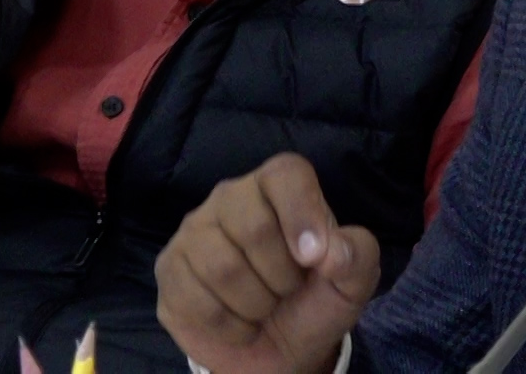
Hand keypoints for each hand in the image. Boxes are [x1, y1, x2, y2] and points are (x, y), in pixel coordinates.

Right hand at [156, 153, 380, 373]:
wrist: (279, 349)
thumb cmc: (316, 299)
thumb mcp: (352, 280)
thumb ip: (356, 256)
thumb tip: (333, 251)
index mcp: (279, 186)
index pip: (286, 175)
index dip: (302, 214)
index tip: (313, 258)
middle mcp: (231, 198)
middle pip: (252, 227)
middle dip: (281, 275)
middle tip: (289, 289)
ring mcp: (194, 232)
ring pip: (221, 267)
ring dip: (256, 303)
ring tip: (265, 305)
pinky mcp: (169, 269)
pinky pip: (194, 299)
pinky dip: (230, 325)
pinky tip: (241, 323)